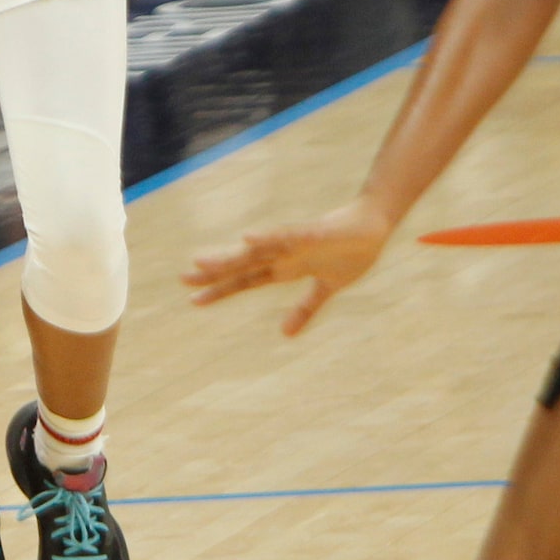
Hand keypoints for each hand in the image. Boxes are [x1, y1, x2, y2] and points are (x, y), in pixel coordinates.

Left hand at [182, 197, 390, 335]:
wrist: (375, 226)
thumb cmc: (350, 252)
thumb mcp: (326, 289)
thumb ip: (305, 309)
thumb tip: (285, 334)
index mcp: (285, 268)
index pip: (246, 281)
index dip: (221, 290)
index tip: (194, 300)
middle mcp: (283, 254)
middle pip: (243, 265)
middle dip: (215, 272)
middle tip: (183, 279)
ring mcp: (296, 242)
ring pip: (257, 250)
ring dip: (231, 256)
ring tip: (203, 262)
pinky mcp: (314, 232)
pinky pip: (288, 234)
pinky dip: (268, 237)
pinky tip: (248, 238)